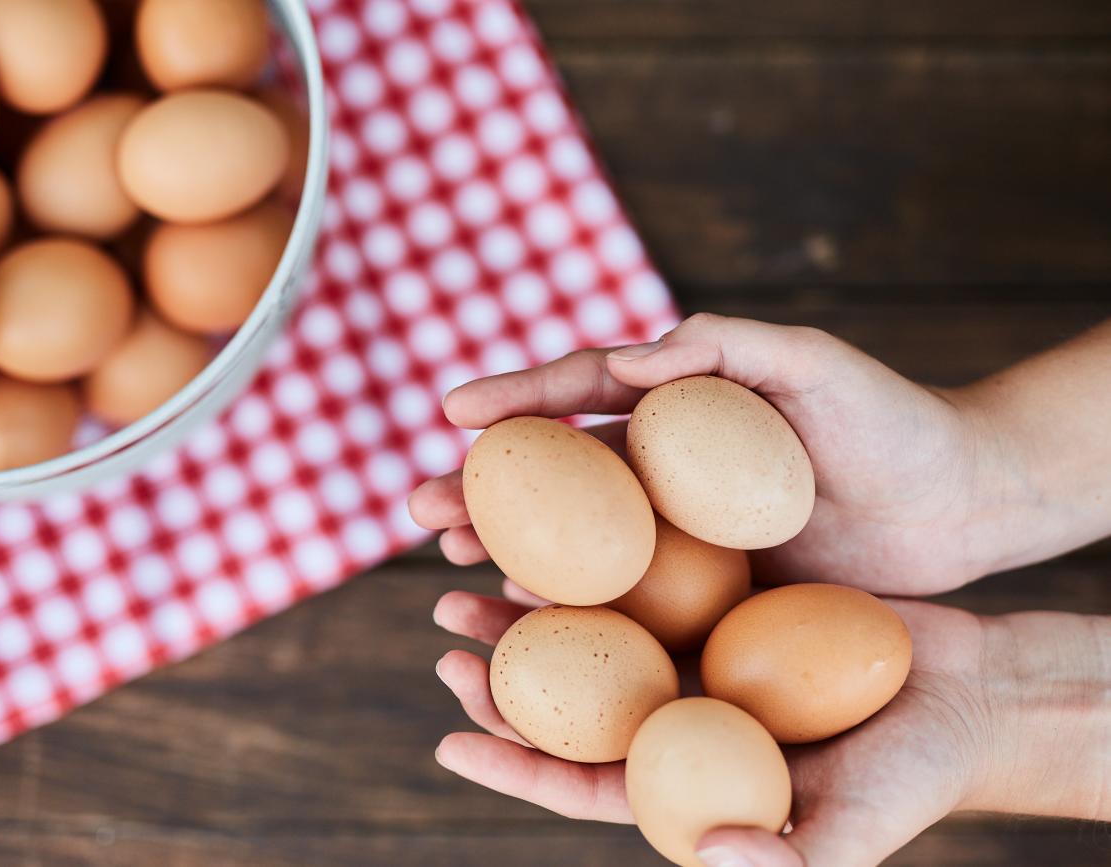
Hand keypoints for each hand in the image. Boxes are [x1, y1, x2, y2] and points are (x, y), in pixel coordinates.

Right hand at [411, 313, 1017, 594]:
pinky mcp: (703, 590)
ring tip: (446, 556)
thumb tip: (626, 362)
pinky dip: (565, 605)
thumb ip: (723, 347)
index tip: (452, 412)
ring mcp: (678, 533)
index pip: (578, 392)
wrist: (957, 505)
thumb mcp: (811, 364)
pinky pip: (623, 598)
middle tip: (420, 505)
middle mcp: (662, 470)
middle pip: (554, 475)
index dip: (513, 399)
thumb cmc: (888, 421)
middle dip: (482, 485)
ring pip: (573, 541)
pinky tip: (520, 615)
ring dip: (504, 546)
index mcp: (674, 405)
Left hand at [432, 587, 1110, 865]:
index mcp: (685, 785)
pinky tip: (565, 527)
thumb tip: (700, 850)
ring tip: (472, 567)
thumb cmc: (918, 774)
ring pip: (592, 633)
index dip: (512, 764)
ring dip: (530, 604)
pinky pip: (647, 582)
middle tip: (443, 621)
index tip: (447, 736)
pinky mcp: (723, 610)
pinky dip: (603, 561)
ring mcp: (696, 662)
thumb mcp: (855, 828)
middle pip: (566, 701)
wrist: (975, 697)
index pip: (579, 782)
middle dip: (497, 671)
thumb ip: (782, 856)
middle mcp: (676, 722)